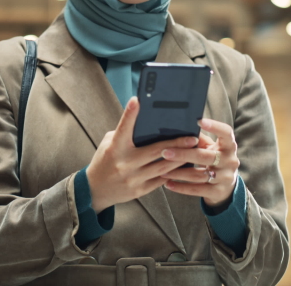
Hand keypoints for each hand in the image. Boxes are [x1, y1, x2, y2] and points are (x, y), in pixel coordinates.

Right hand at [87, 97, 198, 212]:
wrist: (95, 190)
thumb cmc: (104, 161)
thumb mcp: (109, 144)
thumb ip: (125, 134)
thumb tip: (146, 123)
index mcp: (115, 148)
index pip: (123, 128)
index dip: (130, 114)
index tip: (137, 100)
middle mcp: (125, 163)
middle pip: (155, 151)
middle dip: (176, 143)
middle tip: (193, 138)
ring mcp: (133, 178)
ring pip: (163, 167)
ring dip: (181, 159)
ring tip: (195, 152)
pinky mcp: (139, 190)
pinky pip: (160, 180)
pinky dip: (173, 172)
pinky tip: (184, 166)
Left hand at [158, 118, 239, 207]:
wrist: (227, 186)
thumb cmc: (215, 160)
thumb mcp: (211, 148)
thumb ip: (199, 139)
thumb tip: (180, 130)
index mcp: (229, 146)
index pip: (226, 132)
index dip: (214, 126)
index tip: (199, 121)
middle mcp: (230, 161)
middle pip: (205, 156)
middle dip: (183, 154)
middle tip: (165, 152)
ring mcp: (225, 177)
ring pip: (198, 175)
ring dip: (178, 173)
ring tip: (162, 171)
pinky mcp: (218, 192)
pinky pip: (197, 190)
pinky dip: (181, 187)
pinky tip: (168, 184)